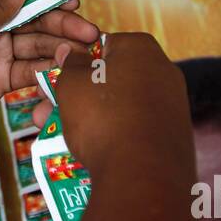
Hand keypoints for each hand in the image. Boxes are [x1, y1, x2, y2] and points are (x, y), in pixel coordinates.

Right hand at [41, 32, 190, 182]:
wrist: (142, 175)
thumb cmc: (103, 117)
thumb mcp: (72, 84)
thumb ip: (70, 64)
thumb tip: (72, 51)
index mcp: (142, 48)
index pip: (101, 46)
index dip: (74, 64)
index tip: (54, 83)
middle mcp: (164, 72)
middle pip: (110, 79)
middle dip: (75, 97)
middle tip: (46, 114)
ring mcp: (173, 106)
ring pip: (120, 107)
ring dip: (89, 119)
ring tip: (59, 138)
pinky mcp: (174, 137)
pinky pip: (135, 130)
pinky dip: (113, 137)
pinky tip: (90, 153)